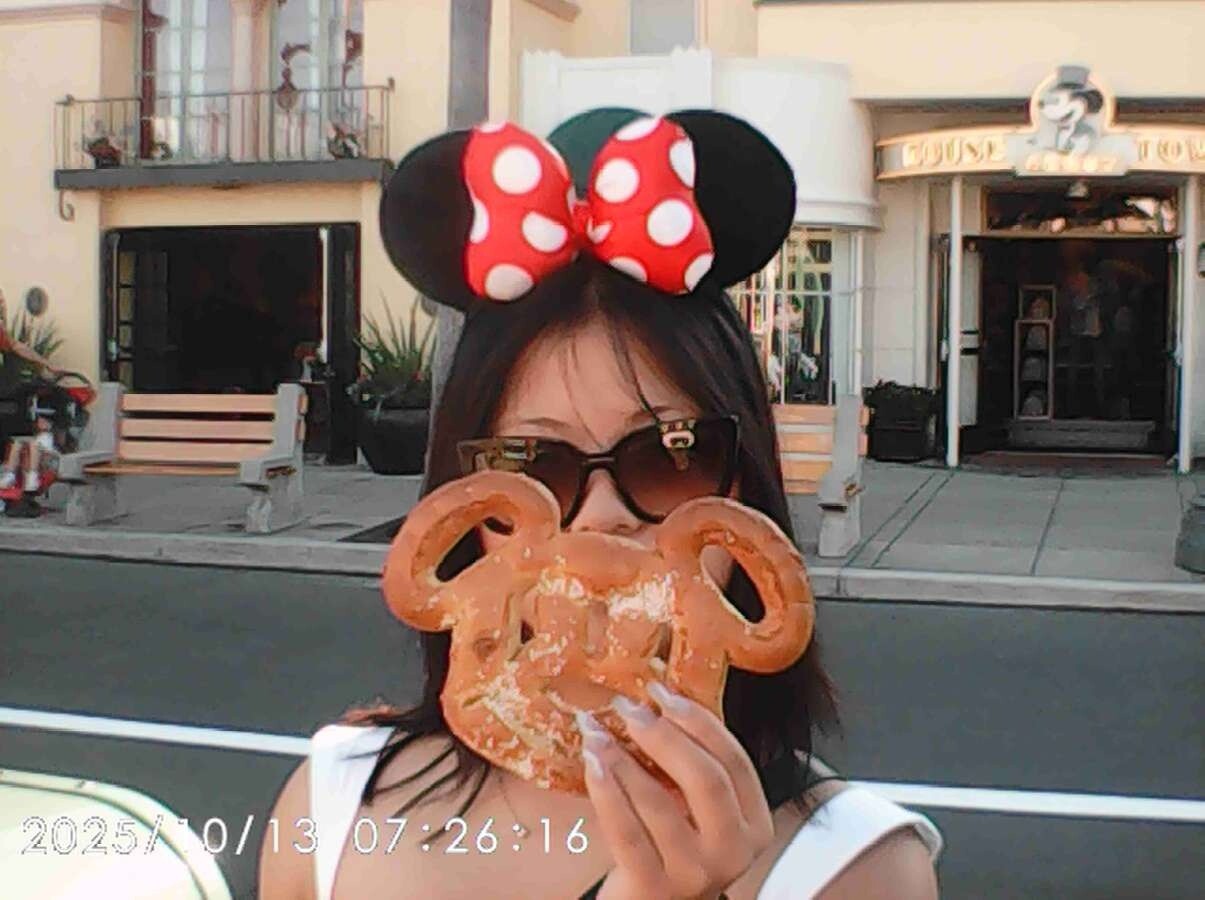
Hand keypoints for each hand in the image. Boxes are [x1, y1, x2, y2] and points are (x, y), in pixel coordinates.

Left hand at [579, 683, 774, 899]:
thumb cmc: (674, 847)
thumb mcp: (700, 811)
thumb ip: (696, 765)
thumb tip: (661, 699)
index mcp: (753, 824)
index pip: (735, 761)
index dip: (698, 721)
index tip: (663, 692)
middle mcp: (732, 852)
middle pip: (705, 778)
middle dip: (663, 735)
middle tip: (629, 708)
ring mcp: (695, 873)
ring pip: (660, 802)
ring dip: (623, 758)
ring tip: (596, 731)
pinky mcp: (654, 888)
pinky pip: (626, 831)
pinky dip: (606, 791)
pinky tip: (592, 764)